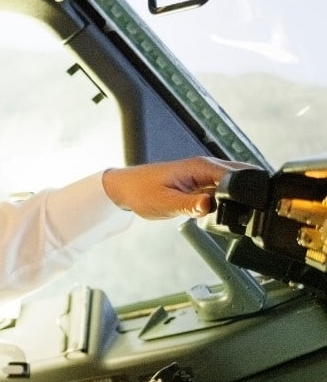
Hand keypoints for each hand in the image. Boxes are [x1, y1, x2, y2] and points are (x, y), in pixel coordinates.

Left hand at [101, 156, 256, 219]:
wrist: (124, 188)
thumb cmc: (140, 192)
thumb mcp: (165, 203)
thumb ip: (189, 205)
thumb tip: (209, 205)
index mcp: (201, 166)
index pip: (237, 174)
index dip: (249, 190)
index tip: (257, 206)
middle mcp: (206, 167)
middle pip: (241, 176)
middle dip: (250, 192)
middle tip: (253, 212)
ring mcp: (204, 174)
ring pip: (233, 184)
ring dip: (239, 196)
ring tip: (238, 214)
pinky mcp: (200, 183)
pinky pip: (222, 189)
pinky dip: (228, 199)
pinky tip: (225, 212)